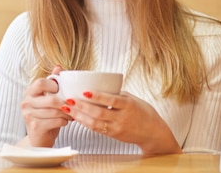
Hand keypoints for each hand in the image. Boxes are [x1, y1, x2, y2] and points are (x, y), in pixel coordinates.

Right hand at [19, 65, 71, 147]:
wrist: (39, 138)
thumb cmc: (46, 116)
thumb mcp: (49, 97)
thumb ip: (52, 82)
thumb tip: (58, 67)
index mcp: (30, 92)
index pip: (41, 82)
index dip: (55, 86)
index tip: (63, 91)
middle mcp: (26, 102)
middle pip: (50, 99)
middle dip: (65, 103)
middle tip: (73, 105)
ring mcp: (29, 115)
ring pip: (55, 111)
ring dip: (67, 113)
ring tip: (72, 114)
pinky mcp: (34, 127)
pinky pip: (55, 121)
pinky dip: (64, 121)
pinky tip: (66, 121)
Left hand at [64, 90, 181, 154]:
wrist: (152, 132)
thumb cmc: (143, 112)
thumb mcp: (132, 99)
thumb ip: (116, 94)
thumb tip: (98, 85)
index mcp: (128, 105)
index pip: (112, 100)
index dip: (97, 96)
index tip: (84, 91)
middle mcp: (122, 118)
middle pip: (99, 113)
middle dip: (82, 107)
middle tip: (69, 100)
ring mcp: (117, 128)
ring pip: (95, 123)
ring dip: (79, 116)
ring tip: (68, 108)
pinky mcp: (113, 135)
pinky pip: (97, 129)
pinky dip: (85, 123)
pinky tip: (76, 117)